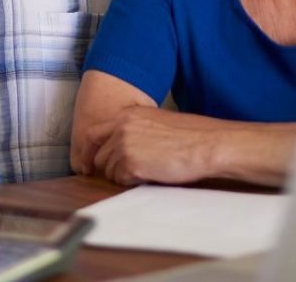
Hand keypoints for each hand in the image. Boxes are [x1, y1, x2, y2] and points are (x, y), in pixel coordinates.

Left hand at [87, 107, 213, 185]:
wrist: (208, 144)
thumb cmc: (192, 135)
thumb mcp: (158, 122)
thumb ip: (136, 130)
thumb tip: (121, 147)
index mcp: (127, 114)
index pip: (93, 133)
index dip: (88, 152)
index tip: (87, 164)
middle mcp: (121, 127)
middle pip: (100, 155)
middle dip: (109, 168)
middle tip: (127, 173)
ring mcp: (124, 145)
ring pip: (109, 170)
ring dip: (123, 175)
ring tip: (147, 171)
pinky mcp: (131, 163)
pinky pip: (121, 180)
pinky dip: (132, 182)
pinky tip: (150, 175)